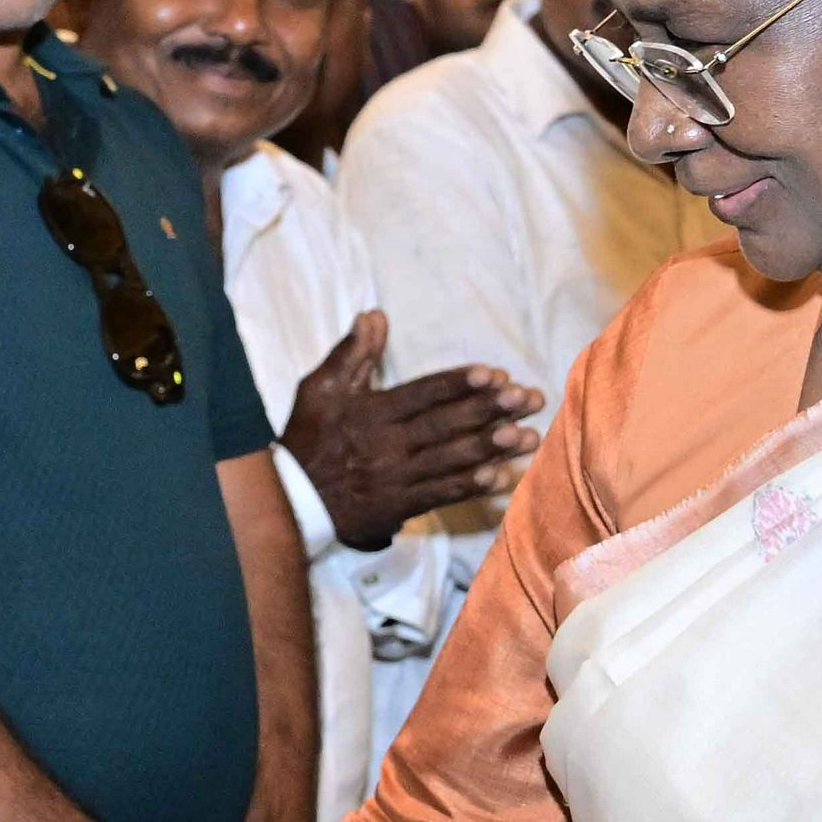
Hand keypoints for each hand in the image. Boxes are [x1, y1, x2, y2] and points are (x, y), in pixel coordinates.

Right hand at [277, 312, 543, 549]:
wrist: (292, 501)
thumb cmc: (309, 438)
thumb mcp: (320, 389)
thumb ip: (351, 354)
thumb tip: (374, 315)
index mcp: (372, 412)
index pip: (423, 394)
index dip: (459, 384)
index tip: (494, 374)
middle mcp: (387, 444)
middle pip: (445, 425)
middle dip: (490, 411)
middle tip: (529, 400)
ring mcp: (396, 478)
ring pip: (450, 460)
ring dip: (492, 449)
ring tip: (529, 437)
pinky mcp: (400, 506)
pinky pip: (440, 495)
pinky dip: (471, 487)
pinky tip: (502, 477)